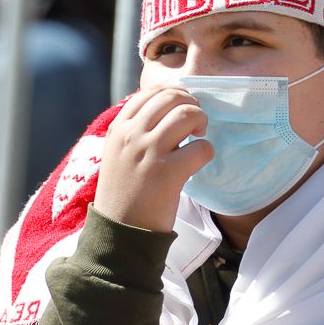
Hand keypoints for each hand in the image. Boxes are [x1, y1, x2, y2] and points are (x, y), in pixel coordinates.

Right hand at [93, 86, 211, 231]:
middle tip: (196, 123)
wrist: (120, 232)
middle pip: (172, 98)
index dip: (174, 93)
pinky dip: (206, 151)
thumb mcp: (117, 154)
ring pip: (188, 115)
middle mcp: (131, 136)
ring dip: (201, 122)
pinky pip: (201, 148)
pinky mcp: (168, 173)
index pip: (150, 92)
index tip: (183, 106)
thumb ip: (134, 131)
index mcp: (118, 129)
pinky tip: (199, 161)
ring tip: (199, 136)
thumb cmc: (124, 193)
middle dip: (191, 105)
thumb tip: (167, 109)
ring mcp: (149, 153)